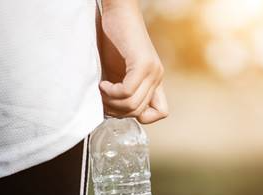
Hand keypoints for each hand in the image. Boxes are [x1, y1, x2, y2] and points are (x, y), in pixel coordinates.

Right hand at [97, 0, 168, 123]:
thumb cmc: (112, 39)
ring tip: (101, 89)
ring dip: (111, 102)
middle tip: (102, 98)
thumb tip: (109, 113)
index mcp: (154, 81)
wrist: (117, 11)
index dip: (138, 115)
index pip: (160, 112)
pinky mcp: (143, 64)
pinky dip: (111, 92)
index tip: (118, 105)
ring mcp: (153, 71)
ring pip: (133, 105)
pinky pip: (127, 91)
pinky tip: (103, 83)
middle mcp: (157, 77)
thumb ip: (119, 91)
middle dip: (116, 111)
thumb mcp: (116, 72)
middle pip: (138, 112)